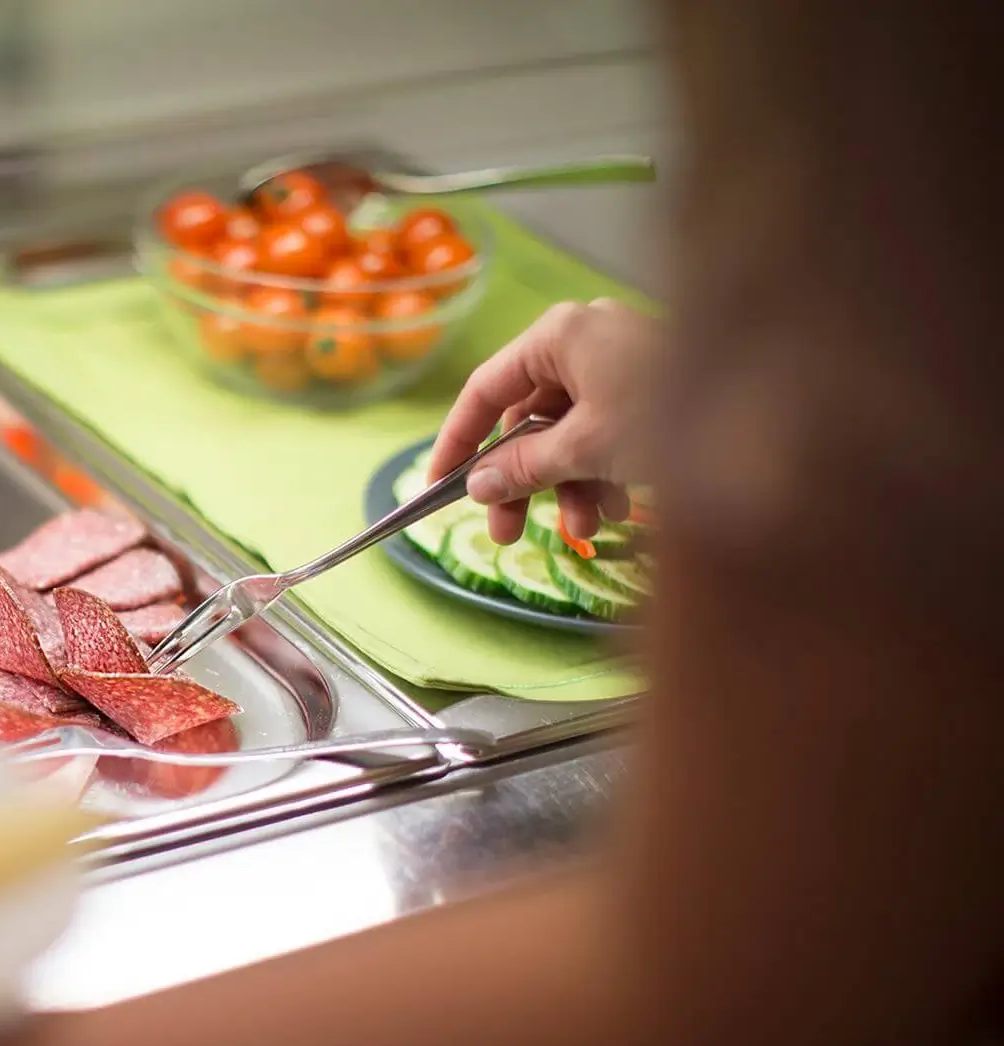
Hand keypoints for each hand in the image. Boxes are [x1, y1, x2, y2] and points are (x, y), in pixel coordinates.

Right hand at [428, 298, 658, 543]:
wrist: (782, 414)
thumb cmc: (672, 416)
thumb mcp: (585, 448)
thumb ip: (525, 466)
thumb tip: (478, 484)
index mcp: (561, 335)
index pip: (485, 389)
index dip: (457, 441)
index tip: (438, 486)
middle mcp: (588, 338)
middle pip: (528, 417)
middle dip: (523, 480)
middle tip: (507, 534)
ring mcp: (623, 360)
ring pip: (570, 430)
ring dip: (569, 485)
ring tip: (587, 530)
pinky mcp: (655, 384)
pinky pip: (607, 429)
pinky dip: (605, 471)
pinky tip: (623, 509)